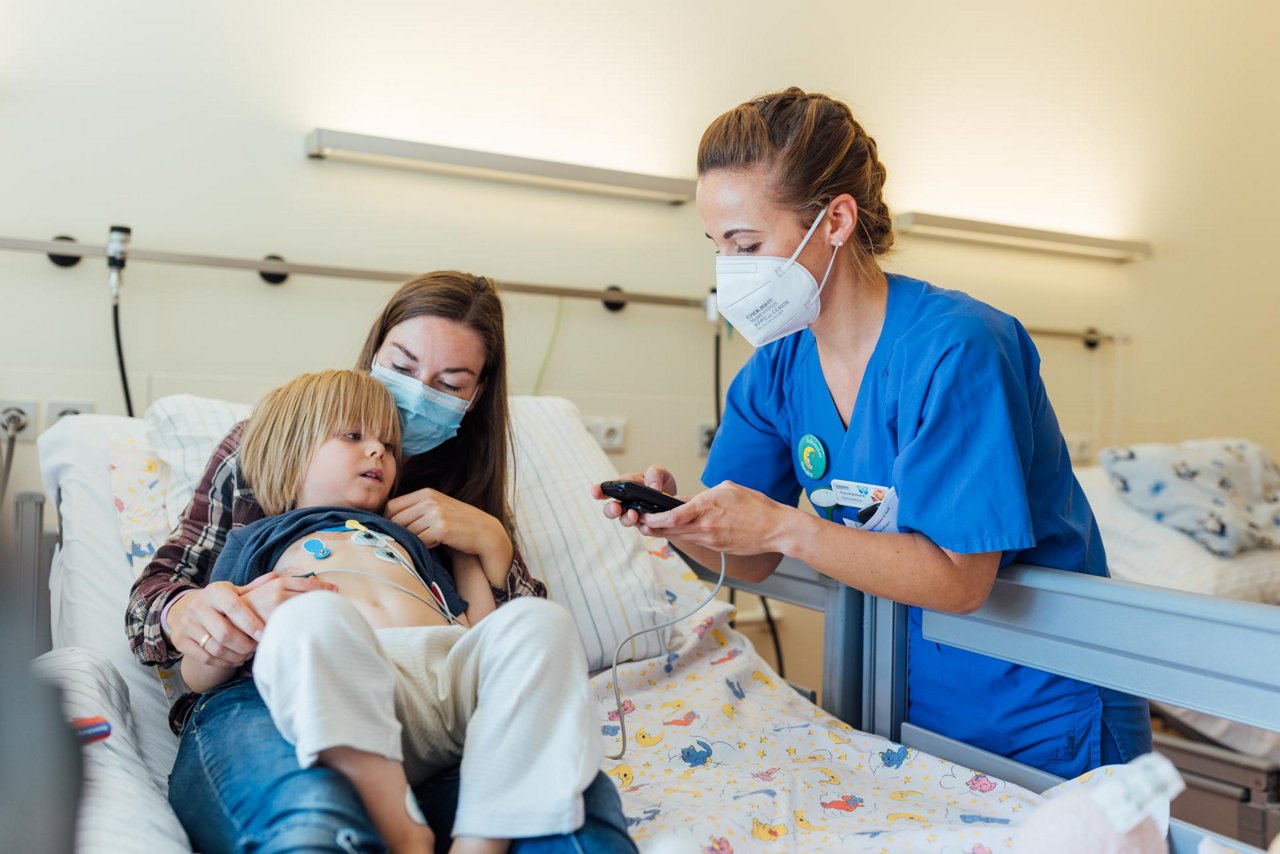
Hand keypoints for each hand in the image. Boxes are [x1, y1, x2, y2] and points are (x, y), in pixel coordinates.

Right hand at [169, 572, 336, 667]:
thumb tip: (278, 576)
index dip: (251, 622)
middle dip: (245, 644)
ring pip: (215, 647)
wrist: (182, 609)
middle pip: (225, 632)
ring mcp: (187, 625)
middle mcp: (198, 606)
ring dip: (236, 654)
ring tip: (248, 654)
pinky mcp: (181, 641)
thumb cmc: (217, 601)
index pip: (234, 607)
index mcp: (214, 592)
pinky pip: (205, 657)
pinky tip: (235, 659)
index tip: (264, 633)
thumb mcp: (231, 591)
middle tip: (258, 648)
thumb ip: (253, 588)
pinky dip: (223, 662)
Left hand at [386, 488, 509, 556]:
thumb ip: (417, 509)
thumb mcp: (437, 508)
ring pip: (407, 532)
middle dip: (399, 533)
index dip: (389, 521)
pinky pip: (419, 541)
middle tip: (413, 540)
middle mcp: (429, 500)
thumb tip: (388, 519)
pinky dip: (425, 546)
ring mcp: (435, 513)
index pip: (392, 506)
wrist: (485, 532)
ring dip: (415, 540)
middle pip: (396, 520)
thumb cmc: (459, 523)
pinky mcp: (441, 528)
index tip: (396, 531)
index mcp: (426, 493)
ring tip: (430, 540)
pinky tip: (437, 544)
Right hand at [590, 465, 678, 528]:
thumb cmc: (662, 485)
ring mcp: (634, 515)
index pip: (608, 488)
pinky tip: (648, 527)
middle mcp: (626, 503)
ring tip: (634, 515)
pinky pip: (642, 530)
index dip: (599, 490)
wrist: (675, 501)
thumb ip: (655, 474)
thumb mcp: (661, 473)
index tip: (595, 491)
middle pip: (611, 509)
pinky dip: (644, 529)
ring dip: (627, 518)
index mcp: (626, 486)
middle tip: (616, 508)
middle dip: (611, 509)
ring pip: (624, 520)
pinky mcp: (645, 526)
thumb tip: (653, 488)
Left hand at [638, 480, 791, 554]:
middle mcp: (706, 526)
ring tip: (652, 528)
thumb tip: (689, 501)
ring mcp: (712, 539)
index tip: (646, 515)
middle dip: (654, 527)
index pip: (673, 515)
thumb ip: (704, 495)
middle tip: (641, 524)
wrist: (775, 529)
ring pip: (681, 538)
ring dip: (665, 534)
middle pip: (672, 529)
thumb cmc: (756, 506)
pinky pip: (695, 542)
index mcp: (708, 507)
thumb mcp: (728, 489)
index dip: (656, 518)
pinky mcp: (717, 547)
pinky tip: (677, 533)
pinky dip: (683, 537)